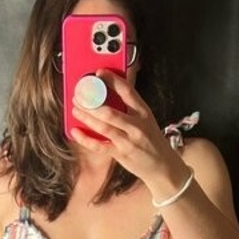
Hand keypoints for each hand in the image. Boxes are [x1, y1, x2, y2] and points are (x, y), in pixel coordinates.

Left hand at [68, 70, 178, 190]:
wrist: (163, 166)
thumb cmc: (152, 140)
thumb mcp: (146, 119)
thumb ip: (130, 107)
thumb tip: (110, 91)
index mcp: (144, 112)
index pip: (128, 92)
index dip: (112, 80)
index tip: (99, 72)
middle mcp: (137, 126)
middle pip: (110, 111)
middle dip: (91, 102)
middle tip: (79, 95)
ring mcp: (128, 141)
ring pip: (103, 127)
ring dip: (86, 117)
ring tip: (75, 109)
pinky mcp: (121, 154)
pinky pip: (99, 146)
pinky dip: (85, 139)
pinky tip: (75, 131)